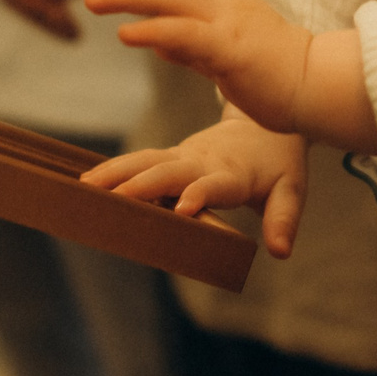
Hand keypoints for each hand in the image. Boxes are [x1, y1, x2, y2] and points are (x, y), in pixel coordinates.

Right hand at [82, 108, 310, 254]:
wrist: (266, 124)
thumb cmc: (278, 163)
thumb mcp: (291, 189)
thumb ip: (284, 219)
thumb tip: (281, 251)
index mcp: (234, 174)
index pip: (215, 184)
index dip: (200, 193)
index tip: (183, 207)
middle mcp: (205, 162)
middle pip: (169, 170)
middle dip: (142, 183)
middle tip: (113, 198)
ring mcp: (185, 157)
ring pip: (147, 161)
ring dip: (117, 172)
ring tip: (85, 187)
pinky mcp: (172, 157)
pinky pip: (141, 161)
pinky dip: (115, 169)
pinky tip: (88, 182)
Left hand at [84, 0, 313, 127]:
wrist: (321, 88)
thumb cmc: (279, 76)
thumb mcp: (226, 56)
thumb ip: (192, 48)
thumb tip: (157, 45)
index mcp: (226, 3)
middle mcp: (226, 4)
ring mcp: (229, 23)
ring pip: (172, 0)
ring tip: (93, 1)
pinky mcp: (232, 50)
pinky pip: (186, 35)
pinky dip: (154, 31)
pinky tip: (126, 35)